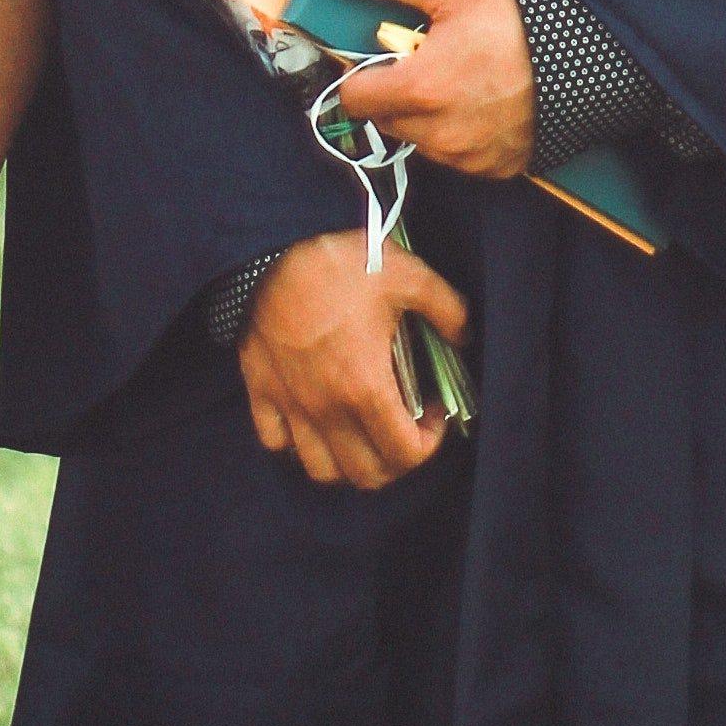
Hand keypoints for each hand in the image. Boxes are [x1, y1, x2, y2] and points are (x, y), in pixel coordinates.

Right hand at [237, 229, 470, 490]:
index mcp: (366, 388)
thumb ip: (446, 307)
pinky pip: (276, 443)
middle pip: (366, 475)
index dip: (431, 444)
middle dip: (395, 462)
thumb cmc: (339, 264)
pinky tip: (313, 420)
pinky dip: (297, 445)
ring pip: (321, 470)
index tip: (434, 413)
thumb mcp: (406, 274)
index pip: (405, 455)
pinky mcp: (260, 393)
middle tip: (404, 428)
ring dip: (348, 463)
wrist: (271, 250)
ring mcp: (291, 406)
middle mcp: (327, 411)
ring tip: (361, 431)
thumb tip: (465, 335)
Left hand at [329, 0, 536, 180]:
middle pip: (386, 120)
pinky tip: (481, 104)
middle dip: (395, 93)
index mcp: (419, 89)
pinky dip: (459, 136)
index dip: (361, 74)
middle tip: (426, 61)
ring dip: (425, 117)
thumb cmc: (515, 18)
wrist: (588, 54)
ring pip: (420, 141)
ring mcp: (468, 157)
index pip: (355, 98)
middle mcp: (439, 134)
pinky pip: (458, 159)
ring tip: (458, 80)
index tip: (382, 57)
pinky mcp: (495, 170)